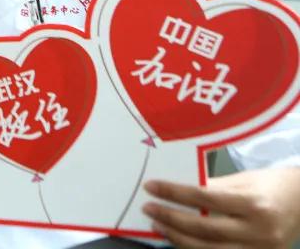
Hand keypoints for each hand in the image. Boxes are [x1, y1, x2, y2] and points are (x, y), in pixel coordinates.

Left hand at [143, 166, 299, 247]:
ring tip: (159, 226)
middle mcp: (259, 231)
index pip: (205, 198)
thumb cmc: (270, 186)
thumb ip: (212, 187)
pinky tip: (180, 240)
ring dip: (179, 239)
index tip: (152, 187)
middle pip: (205, 229)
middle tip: (149, 209)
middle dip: (172, 219)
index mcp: (254, 204)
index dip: (174, 193)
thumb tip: (176, 190)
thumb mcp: (243, 180)